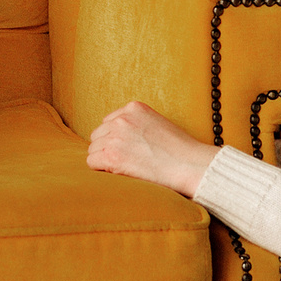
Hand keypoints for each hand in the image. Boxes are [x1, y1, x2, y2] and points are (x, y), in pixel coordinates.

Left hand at [87, 101, 220, 195]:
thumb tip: (116, 137)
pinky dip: (102, 169)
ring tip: (127, 167)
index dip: (117, 138)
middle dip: (108, 147)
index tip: (129, 149)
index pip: (110, 122)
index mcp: (134, 108)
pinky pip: (92, 161)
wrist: (189, 165)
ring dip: (105, 158)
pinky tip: (119, 172)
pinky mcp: (111, 155)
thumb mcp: (157, 124)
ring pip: (94, 148)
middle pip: (99, 135)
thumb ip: (136, 125)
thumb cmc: (180, 150)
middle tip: (127, 160)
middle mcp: (122, 118)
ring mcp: (115, 136)